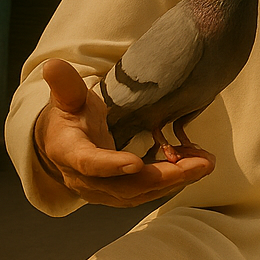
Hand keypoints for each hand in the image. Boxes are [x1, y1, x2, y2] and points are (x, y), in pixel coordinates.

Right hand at [32, 58, 212, 207]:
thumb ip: (65, 85)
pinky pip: (149, 191)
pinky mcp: (120, 194)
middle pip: (126, 185)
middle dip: (165, 177)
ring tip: (206, 162)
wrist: (63, 144)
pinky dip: (174, 180)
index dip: (111, 165)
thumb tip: (53, 65)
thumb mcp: (67, 98)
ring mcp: (103, 191)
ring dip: (177, 180)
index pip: (90, 163)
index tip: (136, 162)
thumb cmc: (69, 117)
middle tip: (200, 165)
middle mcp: (85, 180)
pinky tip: (196, 164)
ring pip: (142, 192)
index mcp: (70, 153)